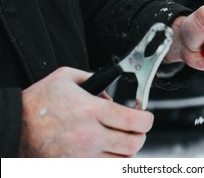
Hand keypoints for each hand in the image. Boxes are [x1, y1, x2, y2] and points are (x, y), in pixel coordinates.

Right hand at [19, 67, 152, 156]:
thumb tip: (111, 95)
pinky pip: (106, 171)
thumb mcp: (66, 77)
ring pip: (123, 161)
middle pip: (134, 143)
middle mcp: (90, 136)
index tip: (145, 116)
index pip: (135, 120)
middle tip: (134, 128)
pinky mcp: (75, 169)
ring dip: (127, 150)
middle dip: (140, 134)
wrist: (15, 126)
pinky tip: (107, 153)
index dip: (147, 118)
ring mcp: (83, 156)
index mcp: (91, 111)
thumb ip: (95, 80)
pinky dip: (112, 163)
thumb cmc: (38, 103)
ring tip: (119, 140)